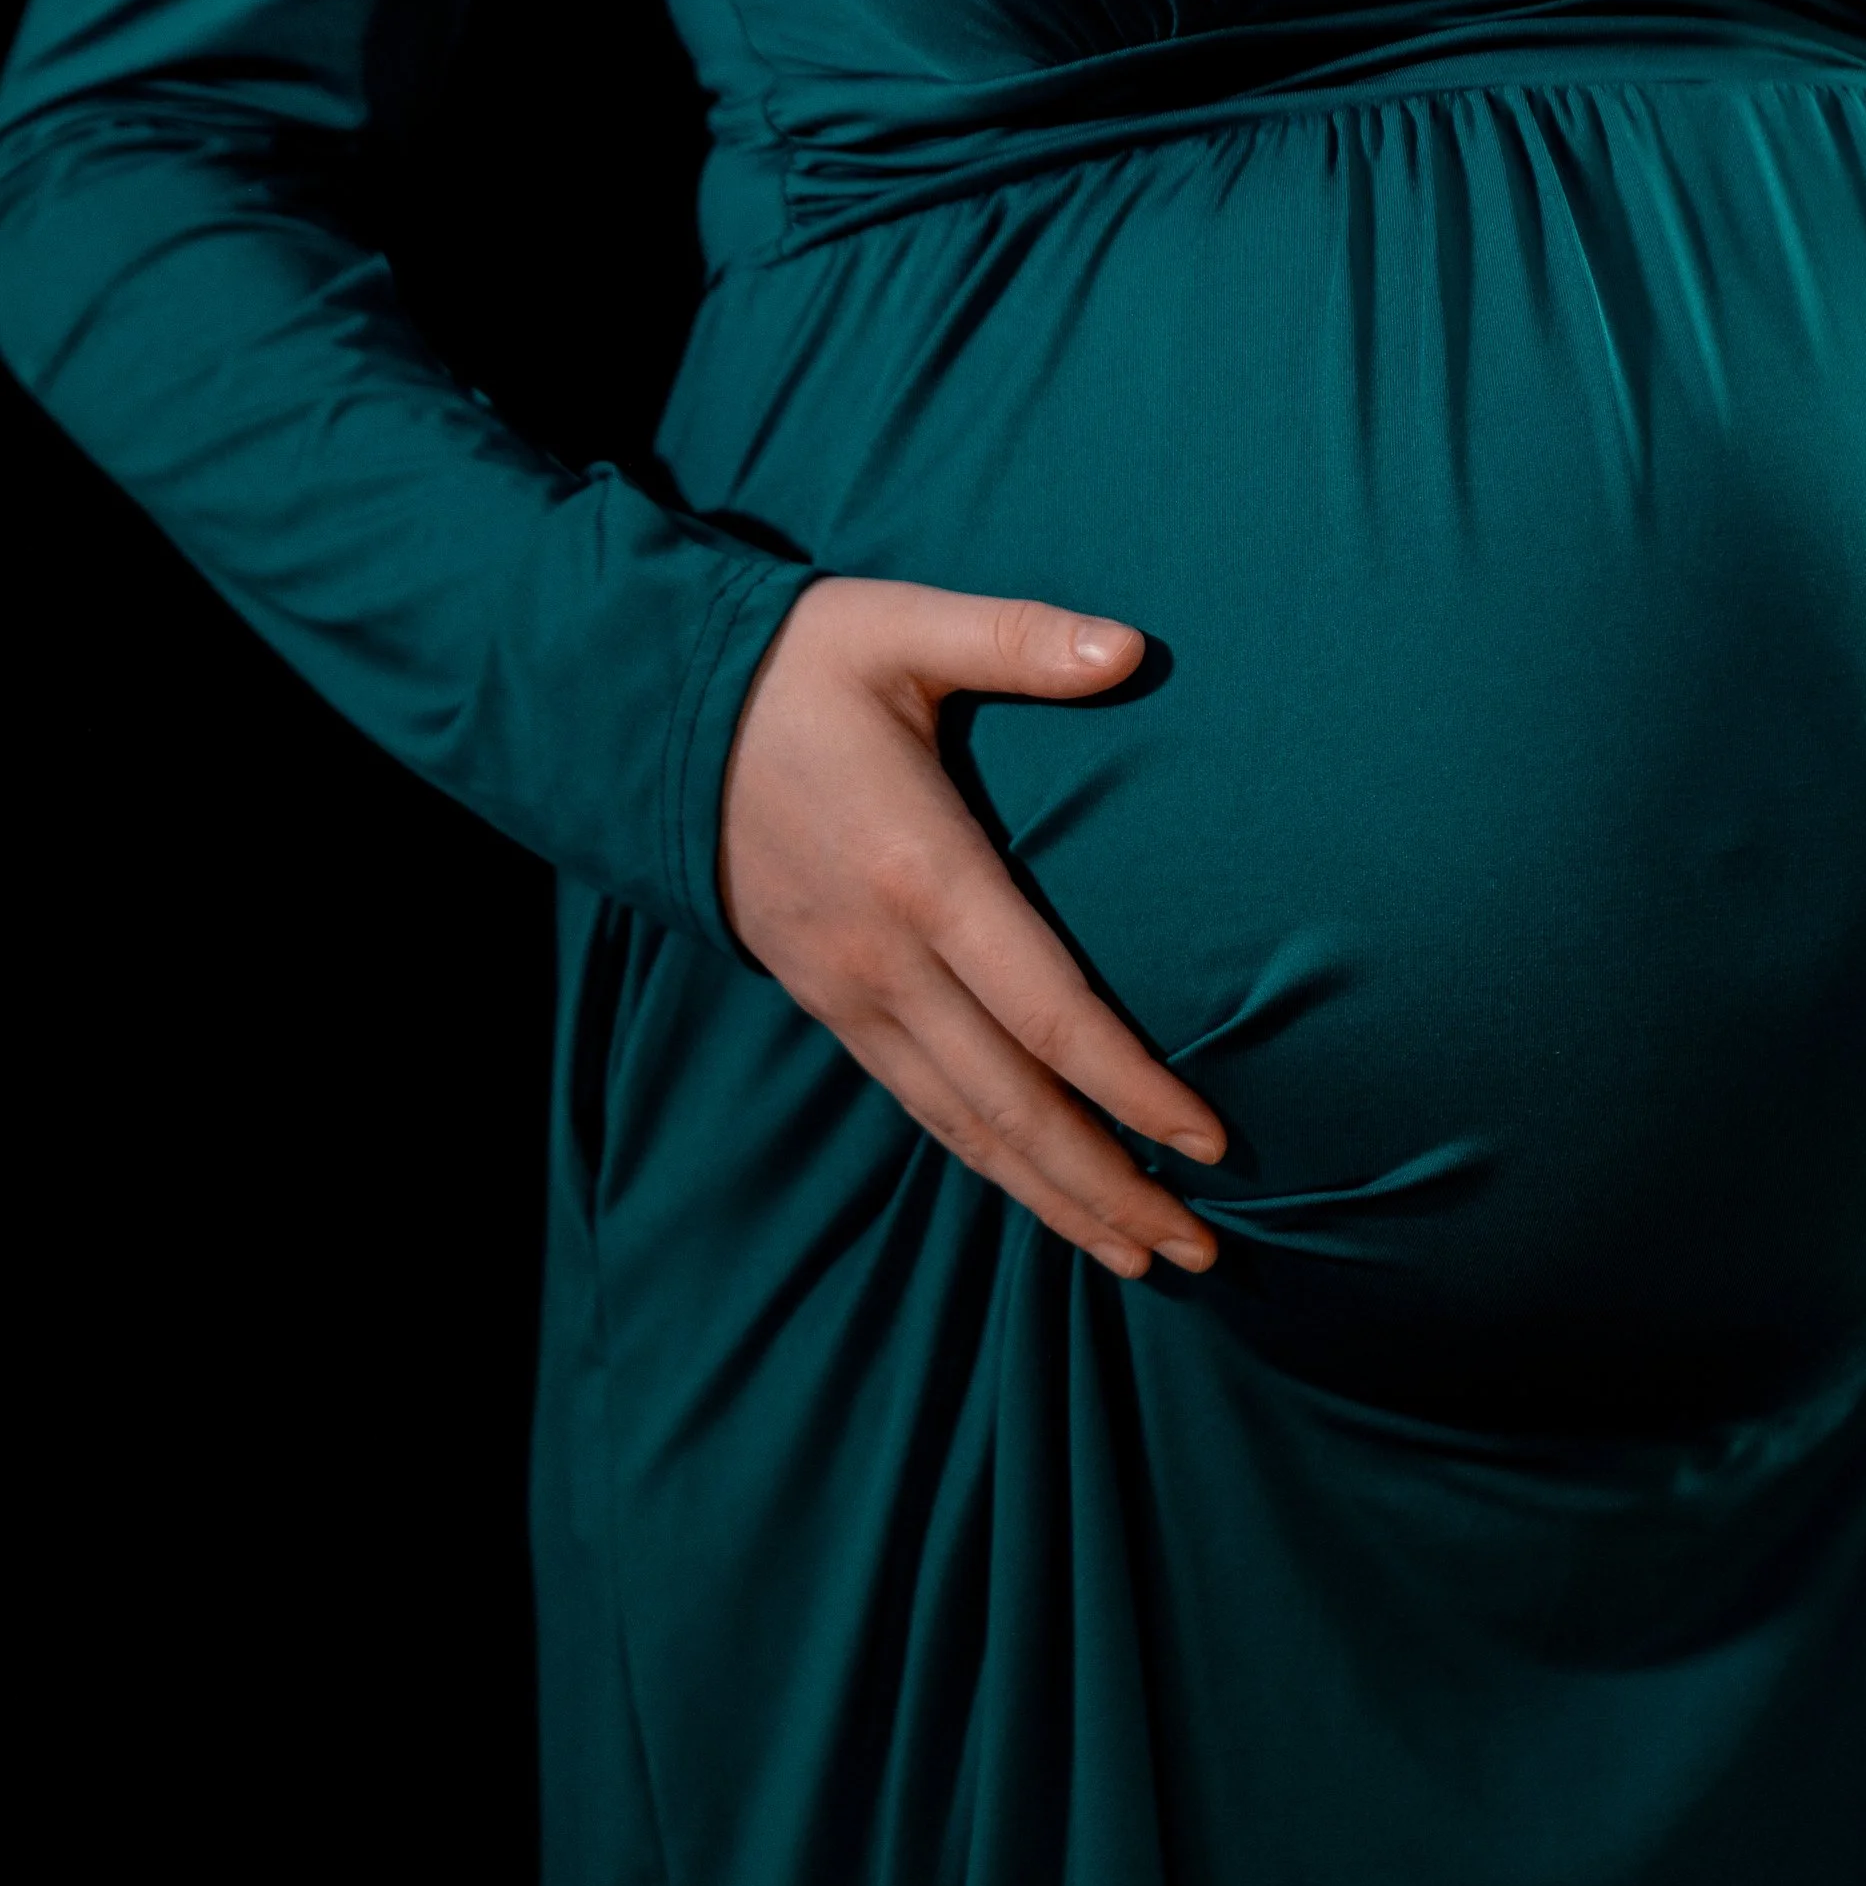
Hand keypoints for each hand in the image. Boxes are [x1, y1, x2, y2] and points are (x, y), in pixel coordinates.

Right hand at [719, 578, 1225, 1277]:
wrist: (637, 710)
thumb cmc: (788, 663)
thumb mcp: (899, 627)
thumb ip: (1020, 638)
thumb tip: (1134, 649)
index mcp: (923, 875)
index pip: (1048, 1017)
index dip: (1131, 1090)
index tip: (1208, 1143)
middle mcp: (885, 960)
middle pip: (1014, 1108)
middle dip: (1108, 1188)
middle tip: (1201, 1255)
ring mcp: (848, 993)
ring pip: (964, 1128)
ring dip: (1054, 1200)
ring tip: (1141, 1259)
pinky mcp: (826, 1003)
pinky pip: (921, 1105)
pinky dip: (989, 1162)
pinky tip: (1043, 1195)